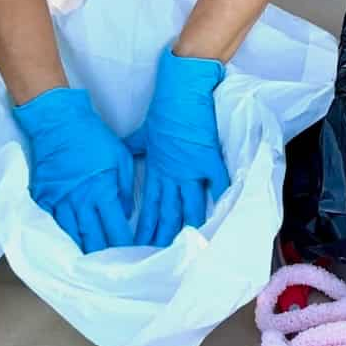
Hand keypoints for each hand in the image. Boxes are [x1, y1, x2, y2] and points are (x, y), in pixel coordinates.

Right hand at [13, 89, 133, 252]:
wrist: (59, 123)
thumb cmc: (93, 137)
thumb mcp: (120, 158)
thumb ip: (125, 188)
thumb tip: (126, 212)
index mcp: (102, 192)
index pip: (116, 228)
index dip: (124, 245)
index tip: (132, 255)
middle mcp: (81, 201)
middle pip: (94, 237)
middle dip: (105, 255)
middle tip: (113, 269)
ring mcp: (60, 201)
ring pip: (72, 235)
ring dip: (83, 252)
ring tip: (92, 268)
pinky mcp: (44, 197)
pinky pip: (52, 224)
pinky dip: (61, 238)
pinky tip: (67, 250)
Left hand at [126, 47, 229, 246]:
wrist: (181, 88)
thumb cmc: (163, 110)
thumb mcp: (142, 133)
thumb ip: (134, 149)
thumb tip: (123, 160)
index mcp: (157, 169)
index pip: (149, 204)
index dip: (145, 225)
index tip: (140, 244)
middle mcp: (173, 172)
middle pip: (167, 210)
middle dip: (163, 235)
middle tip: (159, 257)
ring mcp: (191, 166)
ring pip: (189, 204)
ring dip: (188, 226)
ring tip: (188, 247)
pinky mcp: (208, 156)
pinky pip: (217, 180)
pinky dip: (221, 195)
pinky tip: (222, 214)